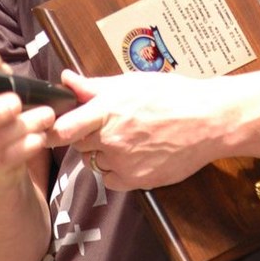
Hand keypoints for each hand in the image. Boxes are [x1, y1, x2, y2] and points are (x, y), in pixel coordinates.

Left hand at [47, 69, 228, 189]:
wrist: (208, 120)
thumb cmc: (172, 95)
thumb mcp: (131, 83)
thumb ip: (93, 86)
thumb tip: (65, 79)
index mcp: (107, 110)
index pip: (63, 129)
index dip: (52, 131)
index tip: (51, 130)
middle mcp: (112, 138)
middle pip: (78, 144)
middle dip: (86, 135)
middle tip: (107, 124)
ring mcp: (124, 162)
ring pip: (95, 162)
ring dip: (103, 153)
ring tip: (130, 137)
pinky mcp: (137, 180)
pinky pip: (111, 179)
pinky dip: (117, 170)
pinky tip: (136, 154)